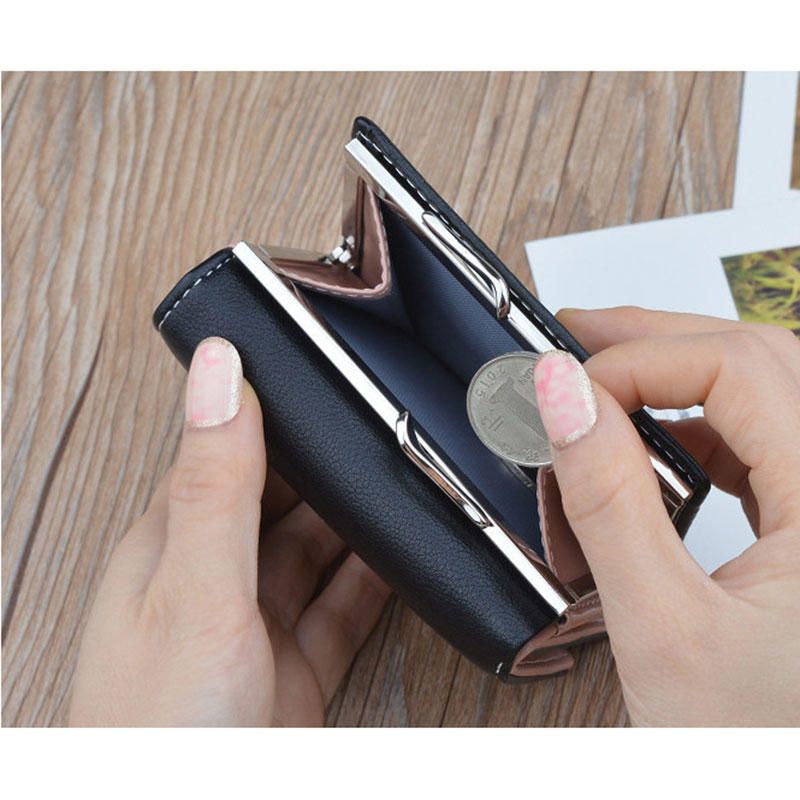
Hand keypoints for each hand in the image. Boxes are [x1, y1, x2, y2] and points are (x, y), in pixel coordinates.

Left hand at [69, 337, 389, 725]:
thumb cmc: (162, 726)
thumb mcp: (196, 587)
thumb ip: (218, 480)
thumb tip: (220, 366)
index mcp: (175, 537)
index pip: (229, 444)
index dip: (277, 405)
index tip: (330, 364)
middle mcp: (215, 572)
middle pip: (285, 494)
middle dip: (333, 461)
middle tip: (393, 421)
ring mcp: (259, 621)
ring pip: (322, 548)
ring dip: (361, 516)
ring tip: (413, 475)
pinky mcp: (298, 666)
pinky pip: (346, 604)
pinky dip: (378, 577)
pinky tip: (408, 552)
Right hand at [532, 308, 799, 725]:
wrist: (786, 788)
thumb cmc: (760, 755)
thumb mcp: (663, 630)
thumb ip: (609, 504)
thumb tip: (564, 401)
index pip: (740, 371)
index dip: (642, 360)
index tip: (569, 386)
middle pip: (765, 360)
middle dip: (662, 338)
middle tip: (582, 335)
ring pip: (769, 394)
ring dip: (682, 375)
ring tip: (610, 377)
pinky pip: (767, 445)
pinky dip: (703, 428)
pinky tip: (656, 439)